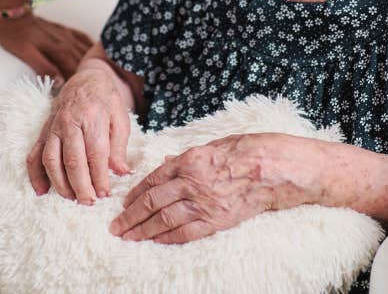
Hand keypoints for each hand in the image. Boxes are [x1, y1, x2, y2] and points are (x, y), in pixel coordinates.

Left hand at [0, 14, 92, 80]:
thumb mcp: (25, 53)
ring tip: (97, 77)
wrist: (13, 14)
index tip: (81, 95)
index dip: (79, 84)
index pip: (75, 71)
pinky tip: (96, 55)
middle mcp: (67, 42)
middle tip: (91, 89)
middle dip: (88, 76)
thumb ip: (43, 67)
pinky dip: (92, 48)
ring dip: (93, 64)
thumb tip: (60, 81)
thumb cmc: (15, 36)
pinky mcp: (65, 30)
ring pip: (87, 51)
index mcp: (59, 50)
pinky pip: (84, 39)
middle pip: (83, 63)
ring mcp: (67, 35)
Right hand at [25, 58, 132, 203]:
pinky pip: (35, 154)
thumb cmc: (106, 101)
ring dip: (59, 183)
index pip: (95, 154)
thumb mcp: (121, 118)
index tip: (105, 194)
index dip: (99, 177)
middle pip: (72, 160)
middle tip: (89, 202)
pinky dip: (35, 174)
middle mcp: (69, 122)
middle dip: (80, 185)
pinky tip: (42, 190)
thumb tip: (121, 172)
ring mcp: (53, 126)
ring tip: (71, 198)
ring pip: (51, 159)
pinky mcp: (44, 131)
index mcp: (92, 117)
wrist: (86, 79)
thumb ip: (119, 146)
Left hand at [109, 133, 326, 243]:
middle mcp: (190, 182)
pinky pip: (185, 232)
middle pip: (151, 202)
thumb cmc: (244, 151)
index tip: (122, 203)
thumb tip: (166, 163)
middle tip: (115, 227)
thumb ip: (185, 157)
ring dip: (142, 230)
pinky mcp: (216, 220)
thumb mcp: (210, 146)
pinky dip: (167, 238)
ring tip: (127, 237)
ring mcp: (202, 203)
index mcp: (186, 161)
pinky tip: (154, 242)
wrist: (273, 168)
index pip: (151, 180)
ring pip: (163, 220)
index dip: (134, 194)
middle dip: (129, 216)